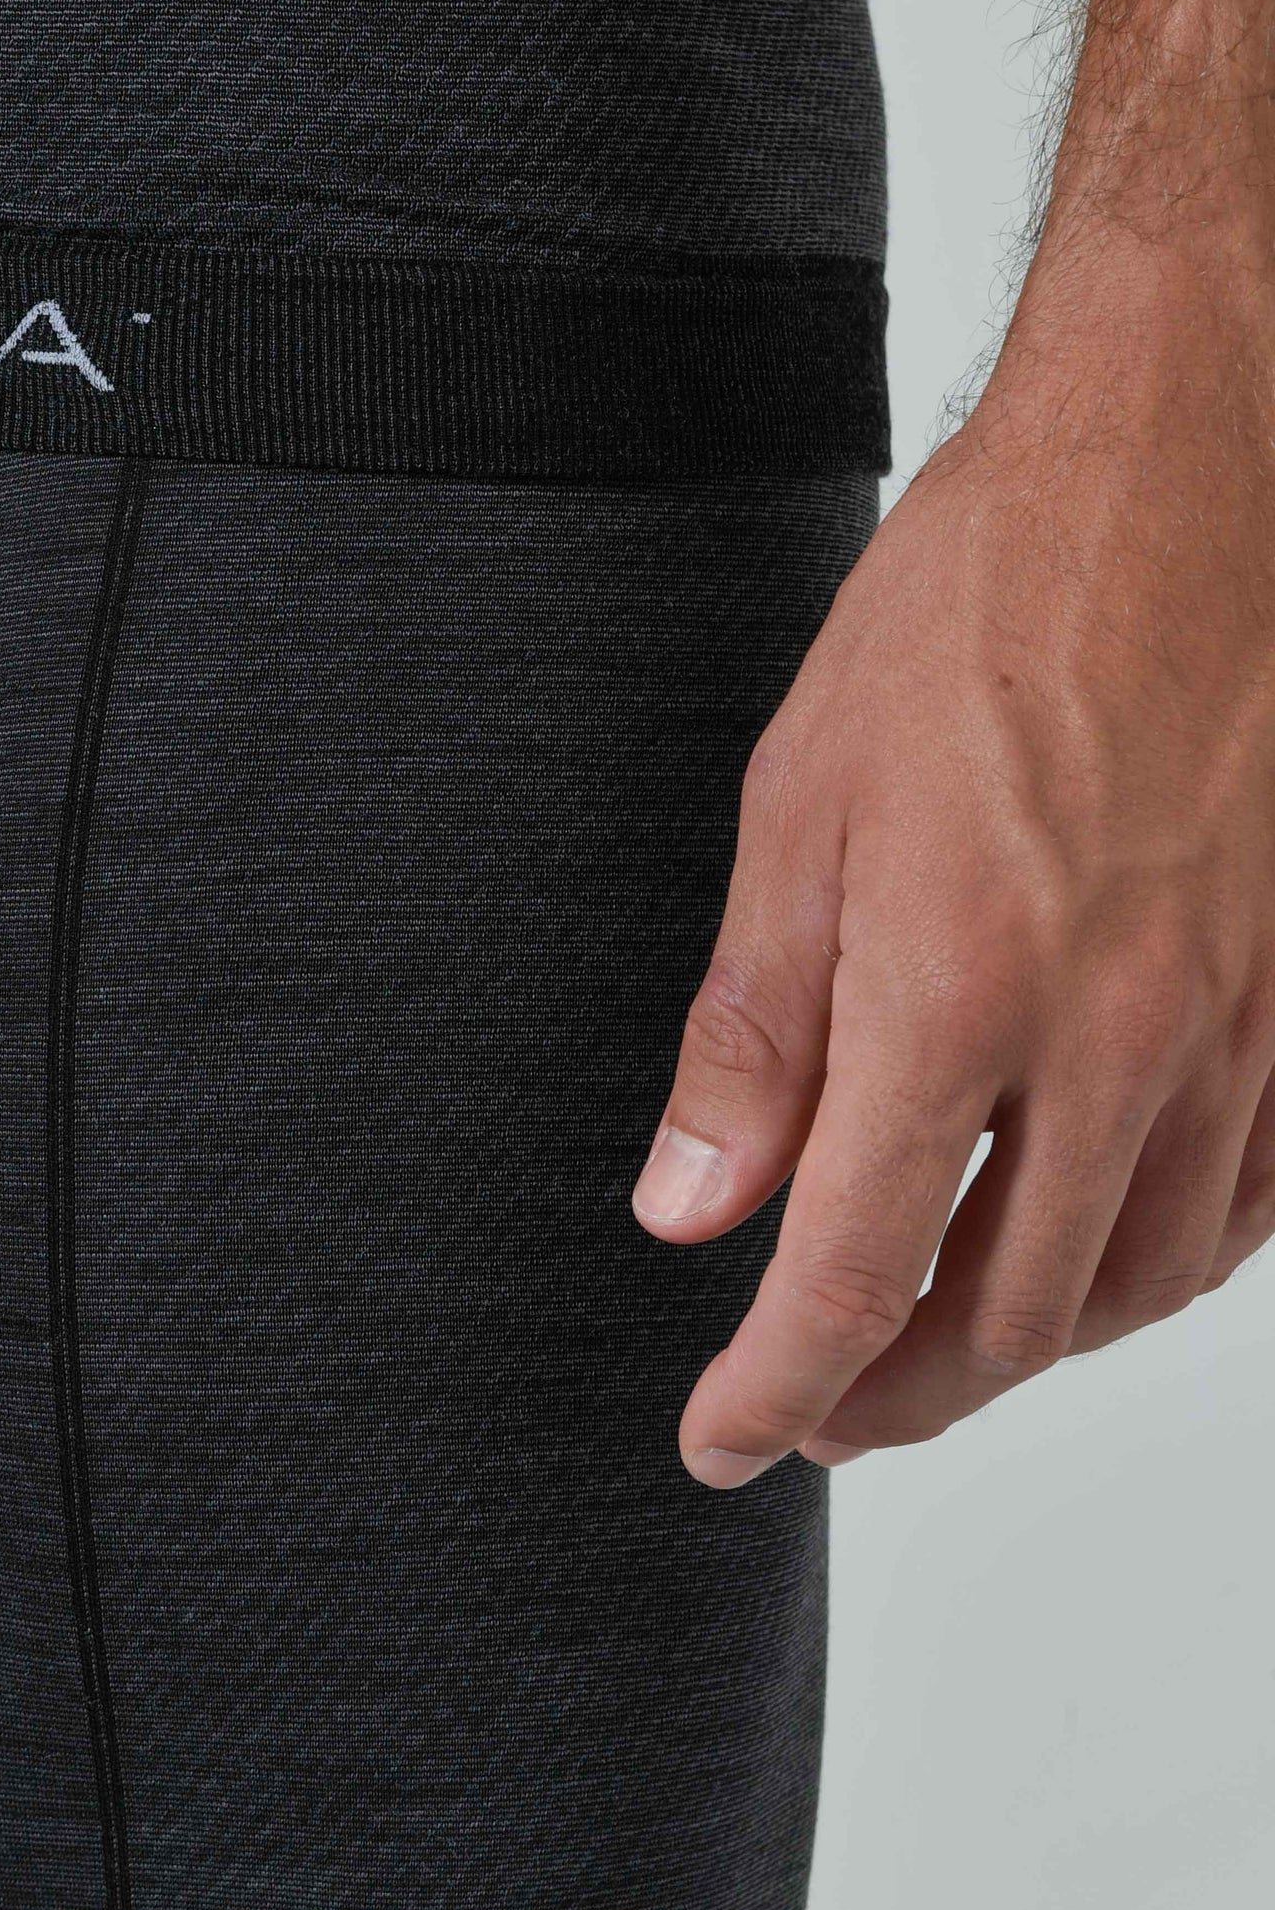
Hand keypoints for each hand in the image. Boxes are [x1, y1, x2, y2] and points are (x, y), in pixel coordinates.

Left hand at [633, 217, 1274, 1485]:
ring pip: (1136, 1278)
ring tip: (938, 1342)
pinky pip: (1246, 1199)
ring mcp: (1237, 1023)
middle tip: (820, 1407)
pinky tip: (1098, 1245)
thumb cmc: (982, 603)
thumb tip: (691, 1211)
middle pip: (1006, 1315)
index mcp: (959, 990)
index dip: (778, 1389)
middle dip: (896, 1394)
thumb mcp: (799, 805)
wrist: (1184, 471)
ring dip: (1027, 1342)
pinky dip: (1156, 1262)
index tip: (724, 1438)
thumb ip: (752, 1036)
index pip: (852, 1275)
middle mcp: (1115, 1037)